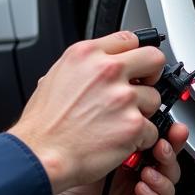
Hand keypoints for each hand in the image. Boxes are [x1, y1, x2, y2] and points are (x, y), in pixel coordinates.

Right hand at [8, 31, 164, 192]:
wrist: (41, 154)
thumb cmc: (43, 124)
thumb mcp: (53, 77)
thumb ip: (83, 67)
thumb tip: (98, 66)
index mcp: (86, 54)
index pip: (129, 39)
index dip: (134, 54)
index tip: (135, 65)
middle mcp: (107, 70)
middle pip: (153, 58)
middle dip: (152, 75)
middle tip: (143, 88)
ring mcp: (122, 97)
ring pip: (154, 98)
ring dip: (142, 112)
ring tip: (119, 123)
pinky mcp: (132, 124)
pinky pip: (152, 129)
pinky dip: (140, 139)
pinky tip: (119, 141)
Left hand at [37, 122, 188, 194]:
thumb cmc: (69, 190)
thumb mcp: (93, 158)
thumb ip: (116, 142)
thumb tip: (132, 120)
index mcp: (130, 161)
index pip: (157, 145)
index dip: (168, 136)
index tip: (171, 126)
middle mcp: (138, 180)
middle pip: (168, 164)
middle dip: (170, 152)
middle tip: (162, 144)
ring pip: (169, 187)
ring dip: (162, 176)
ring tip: (148, 169)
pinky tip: (141, 189)